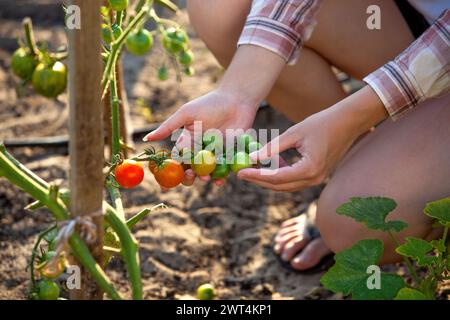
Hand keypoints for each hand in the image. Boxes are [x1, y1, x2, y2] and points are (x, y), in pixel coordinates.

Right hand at [144, 88, 257, 185]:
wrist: (237, 100)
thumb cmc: (210, 104)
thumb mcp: (186, 114)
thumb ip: (168, 127)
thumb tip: (147, 138)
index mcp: (188, 141)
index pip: (178, 159)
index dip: (172, 170)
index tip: (167, 178)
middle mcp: (201, 150)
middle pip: (192, 169)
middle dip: (189, 177)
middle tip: (190, 176)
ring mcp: (216, 154)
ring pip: (208, 173)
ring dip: (205, 178)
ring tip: (205, 178)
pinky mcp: (231, 155)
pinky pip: (225, 170)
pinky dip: (222, 177)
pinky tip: (220, 181)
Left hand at [238, 86, 387, 190]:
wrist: (347, 122)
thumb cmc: (322, 123)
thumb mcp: (294, 133)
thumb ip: (273, 147)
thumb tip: (252, 157)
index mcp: (309, 169)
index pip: (276, 178)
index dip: (256, 175)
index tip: (240, 173)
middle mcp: (314, 179)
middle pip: (280, 186)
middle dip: (259, 180)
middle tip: (241, 174)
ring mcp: (317, 179)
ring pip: (286, 185)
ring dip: (268, 179)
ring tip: (251, 170)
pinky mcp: (317, 175)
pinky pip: (294, 180)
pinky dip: (280, 175)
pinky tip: (269, 165)